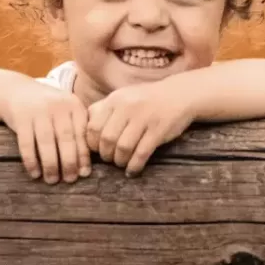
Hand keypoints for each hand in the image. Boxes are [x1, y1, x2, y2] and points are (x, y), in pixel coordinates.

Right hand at [2, 81, 91, 183]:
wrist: (17, 92)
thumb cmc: (49, 107)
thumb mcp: (66, 110)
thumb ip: (78, 127)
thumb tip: (88, 160)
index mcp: (74, 105)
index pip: (82, 133)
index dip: (83, 154)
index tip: (84, 173)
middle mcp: (58, 106)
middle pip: (66, 138)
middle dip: (69, 162)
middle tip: (70, 180)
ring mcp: (38, 111)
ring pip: (47, 142)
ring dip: (50, 164)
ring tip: (52, 180)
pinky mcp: (20, 118)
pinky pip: (26, 143)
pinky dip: (31, 160)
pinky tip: (34, 173)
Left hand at [85, 80, 199, 174]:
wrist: (182, 94)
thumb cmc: (147, 99)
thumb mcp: (124, 97)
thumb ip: (103, 110)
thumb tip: (82, 130)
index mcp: (115, 100)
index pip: (92, 127)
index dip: (91, 144)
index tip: (98, 150)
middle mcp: (128, 107)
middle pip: (107, 139)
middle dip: (106, 155)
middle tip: (110, 159)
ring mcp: (145, 118)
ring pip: (123, 147)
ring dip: (119, 161)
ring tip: (122, 163)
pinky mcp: (160, 129)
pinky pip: (142, 153)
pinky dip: (135, 166)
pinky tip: (133, 170)